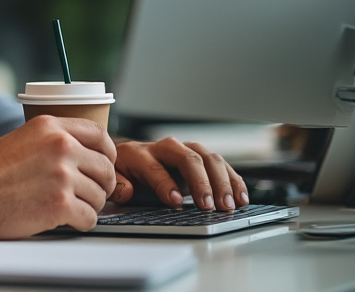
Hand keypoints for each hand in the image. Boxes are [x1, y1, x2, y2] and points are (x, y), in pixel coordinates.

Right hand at [0, 115, 117, 236]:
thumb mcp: (22, 138)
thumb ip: (53, 139)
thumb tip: (81, 148)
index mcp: (50, 126)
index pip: (99, 133)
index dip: (107, 152)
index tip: (105, 164)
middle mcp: (60, 146)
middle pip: (106, 167)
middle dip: (101, 184)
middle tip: (87, 193)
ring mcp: (62, 175)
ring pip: (100, 195)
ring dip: (89, 205)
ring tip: (67, 207)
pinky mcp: (61, 204)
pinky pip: (90, 217)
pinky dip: (80, 222)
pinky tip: (63, 219)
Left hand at [111, 138, 248, 210]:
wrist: (128, 158)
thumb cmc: (123, 172)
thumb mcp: (114, 178)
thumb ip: (118, 185)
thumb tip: (128, 191)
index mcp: (138, 154)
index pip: (154, 168)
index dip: (165, 184)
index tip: (176, 202)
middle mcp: (164, 148)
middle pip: (188, 158)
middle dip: (201, 182)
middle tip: (210, 206)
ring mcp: (184, 150)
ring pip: (208, 158)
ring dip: (222, 182)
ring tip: (229, 205)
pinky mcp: (199, 158)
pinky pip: (220, 165)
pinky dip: (233, 180)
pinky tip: (240, 198)